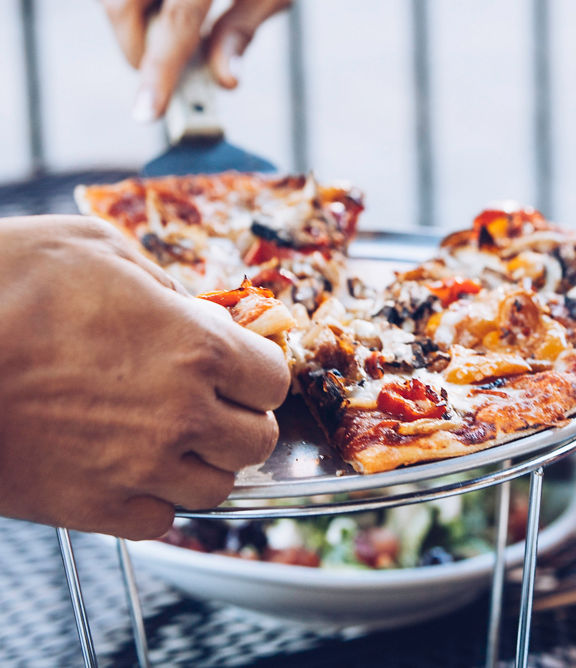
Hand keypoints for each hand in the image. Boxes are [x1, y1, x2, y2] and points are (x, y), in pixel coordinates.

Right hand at [0, 216, 289, 538]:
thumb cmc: (0, 288)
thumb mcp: (95, 249)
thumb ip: (164, 285)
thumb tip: (198, 311)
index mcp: (197, 348)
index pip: (274, 380)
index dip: (257, 371)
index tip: (238, 367)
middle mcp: (183, 415)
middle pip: (258, 441)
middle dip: (241, 418)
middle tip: (210, 402)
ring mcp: (141, 468)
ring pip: (217, 487)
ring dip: (204, 462)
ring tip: (170, 436)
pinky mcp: (94, 508)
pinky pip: (162, 521)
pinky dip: (157, 499)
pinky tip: (131, 468)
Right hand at [101, 0, 291, 121]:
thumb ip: (242, 30)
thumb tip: (223, 80)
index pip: (174, 26)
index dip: (157, 73)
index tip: (146, 113)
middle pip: (121, 4)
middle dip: (135, 46)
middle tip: (160, 70)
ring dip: (129, 16)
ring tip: (168, 28)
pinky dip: (133, 1)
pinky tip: (163, 8)